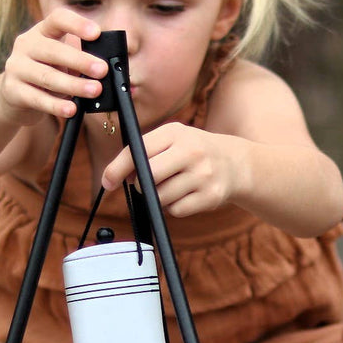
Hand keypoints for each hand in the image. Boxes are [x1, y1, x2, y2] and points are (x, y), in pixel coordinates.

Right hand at [0, 8, 108, 123]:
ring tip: (94, 90)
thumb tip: (107, 69)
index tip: (96, 33)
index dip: (77, 24)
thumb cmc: (48, 73)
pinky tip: (71, 109)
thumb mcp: (62, 60)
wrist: (15, 97)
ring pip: (47, 76)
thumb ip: (81, 59)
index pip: (58, 19)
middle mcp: (26, 45)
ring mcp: (16, 67)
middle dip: (80, 60)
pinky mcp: (12, 91)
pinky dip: (56, 105)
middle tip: (102, 70)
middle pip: (53, 50)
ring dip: (73, 84)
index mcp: (42, 31)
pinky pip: (37, 99)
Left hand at [101, 123, 244, 217]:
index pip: (138, 151)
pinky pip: (176, 210)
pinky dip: (174, 207)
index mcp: (176, 132)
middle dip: (141, 185)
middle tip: (146, 184)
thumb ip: (145, 152)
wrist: (235, 163)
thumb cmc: (193, 151)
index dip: (118, 168)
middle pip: (148, 176)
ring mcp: (203, 174)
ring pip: (161, 197)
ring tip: (173, 185)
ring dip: (159, 197)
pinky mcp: (211, 196)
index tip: (108, 182)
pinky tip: (186, 194)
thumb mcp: (173, 140)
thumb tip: (118, 176)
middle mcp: (192, 151)